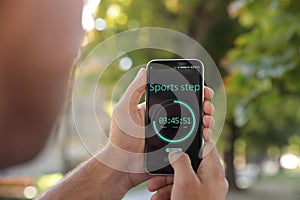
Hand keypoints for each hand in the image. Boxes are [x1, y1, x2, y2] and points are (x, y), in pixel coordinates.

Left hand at [102, 68, 215, 191]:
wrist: (123, 166)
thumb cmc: (120, 138)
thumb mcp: (124, 110)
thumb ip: (134, 90)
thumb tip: (144, 70)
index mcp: (157, 107)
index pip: (178, 95)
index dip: (193, 90)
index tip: (204, 89)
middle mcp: (167, 119)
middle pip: (191, 108)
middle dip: (204, 105)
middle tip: (208, 106)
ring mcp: (173, 134)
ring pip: (195, 124)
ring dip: (207, 119)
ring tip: (208, 121)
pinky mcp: (176, 148)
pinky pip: (193, 141)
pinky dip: (203, 136)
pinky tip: (206, 134)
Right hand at [147, 142, 227, 199]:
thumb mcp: (184, 181)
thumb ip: (181, 161)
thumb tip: (176, 151)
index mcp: (213, 169)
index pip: (207, 145)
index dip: (194, 139)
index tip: (182, 136)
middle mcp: (211, 177)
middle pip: (189, 163)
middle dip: (170, 169)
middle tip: (157, 176)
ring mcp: (205, 188)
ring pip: (184, 177)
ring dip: (166, 183)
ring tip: (153, 192)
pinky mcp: (199, 197)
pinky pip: (184, 189)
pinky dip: (171, 192)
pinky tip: (159, 198)